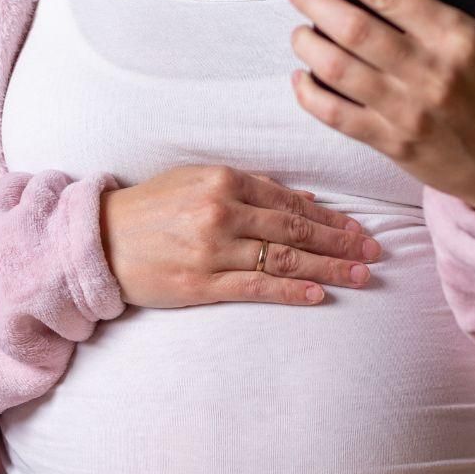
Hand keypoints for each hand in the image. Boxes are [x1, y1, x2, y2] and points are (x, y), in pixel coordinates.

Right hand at [97, 165, 384, 308]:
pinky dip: (292, 290)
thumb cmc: (150, 208)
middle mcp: (222, 211)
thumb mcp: (196, 180)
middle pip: (296, 228)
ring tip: (362, 274)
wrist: (99, 241)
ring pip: (284, 257)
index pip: (290, 200)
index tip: (358, 228)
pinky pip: (257, 286)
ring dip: (329, 267)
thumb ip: (248, 187)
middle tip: (375, 251)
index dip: (330, 217)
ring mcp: (213, 249)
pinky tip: (320, 294)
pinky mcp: (202, 283)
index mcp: (223, 179)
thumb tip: (300, 198)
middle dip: (341, 241)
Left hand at [284, 0, 474, 214]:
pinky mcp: (393, 144)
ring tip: (299, 28)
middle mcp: (429, 73)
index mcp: (457, 37)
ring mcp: (408, 112)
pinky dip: (310, 95)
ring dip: (308, 44)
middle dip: (314, 1)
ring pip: (338, 71)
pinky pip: (338, 117)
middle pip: (354, 29)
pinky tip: (302, 75)